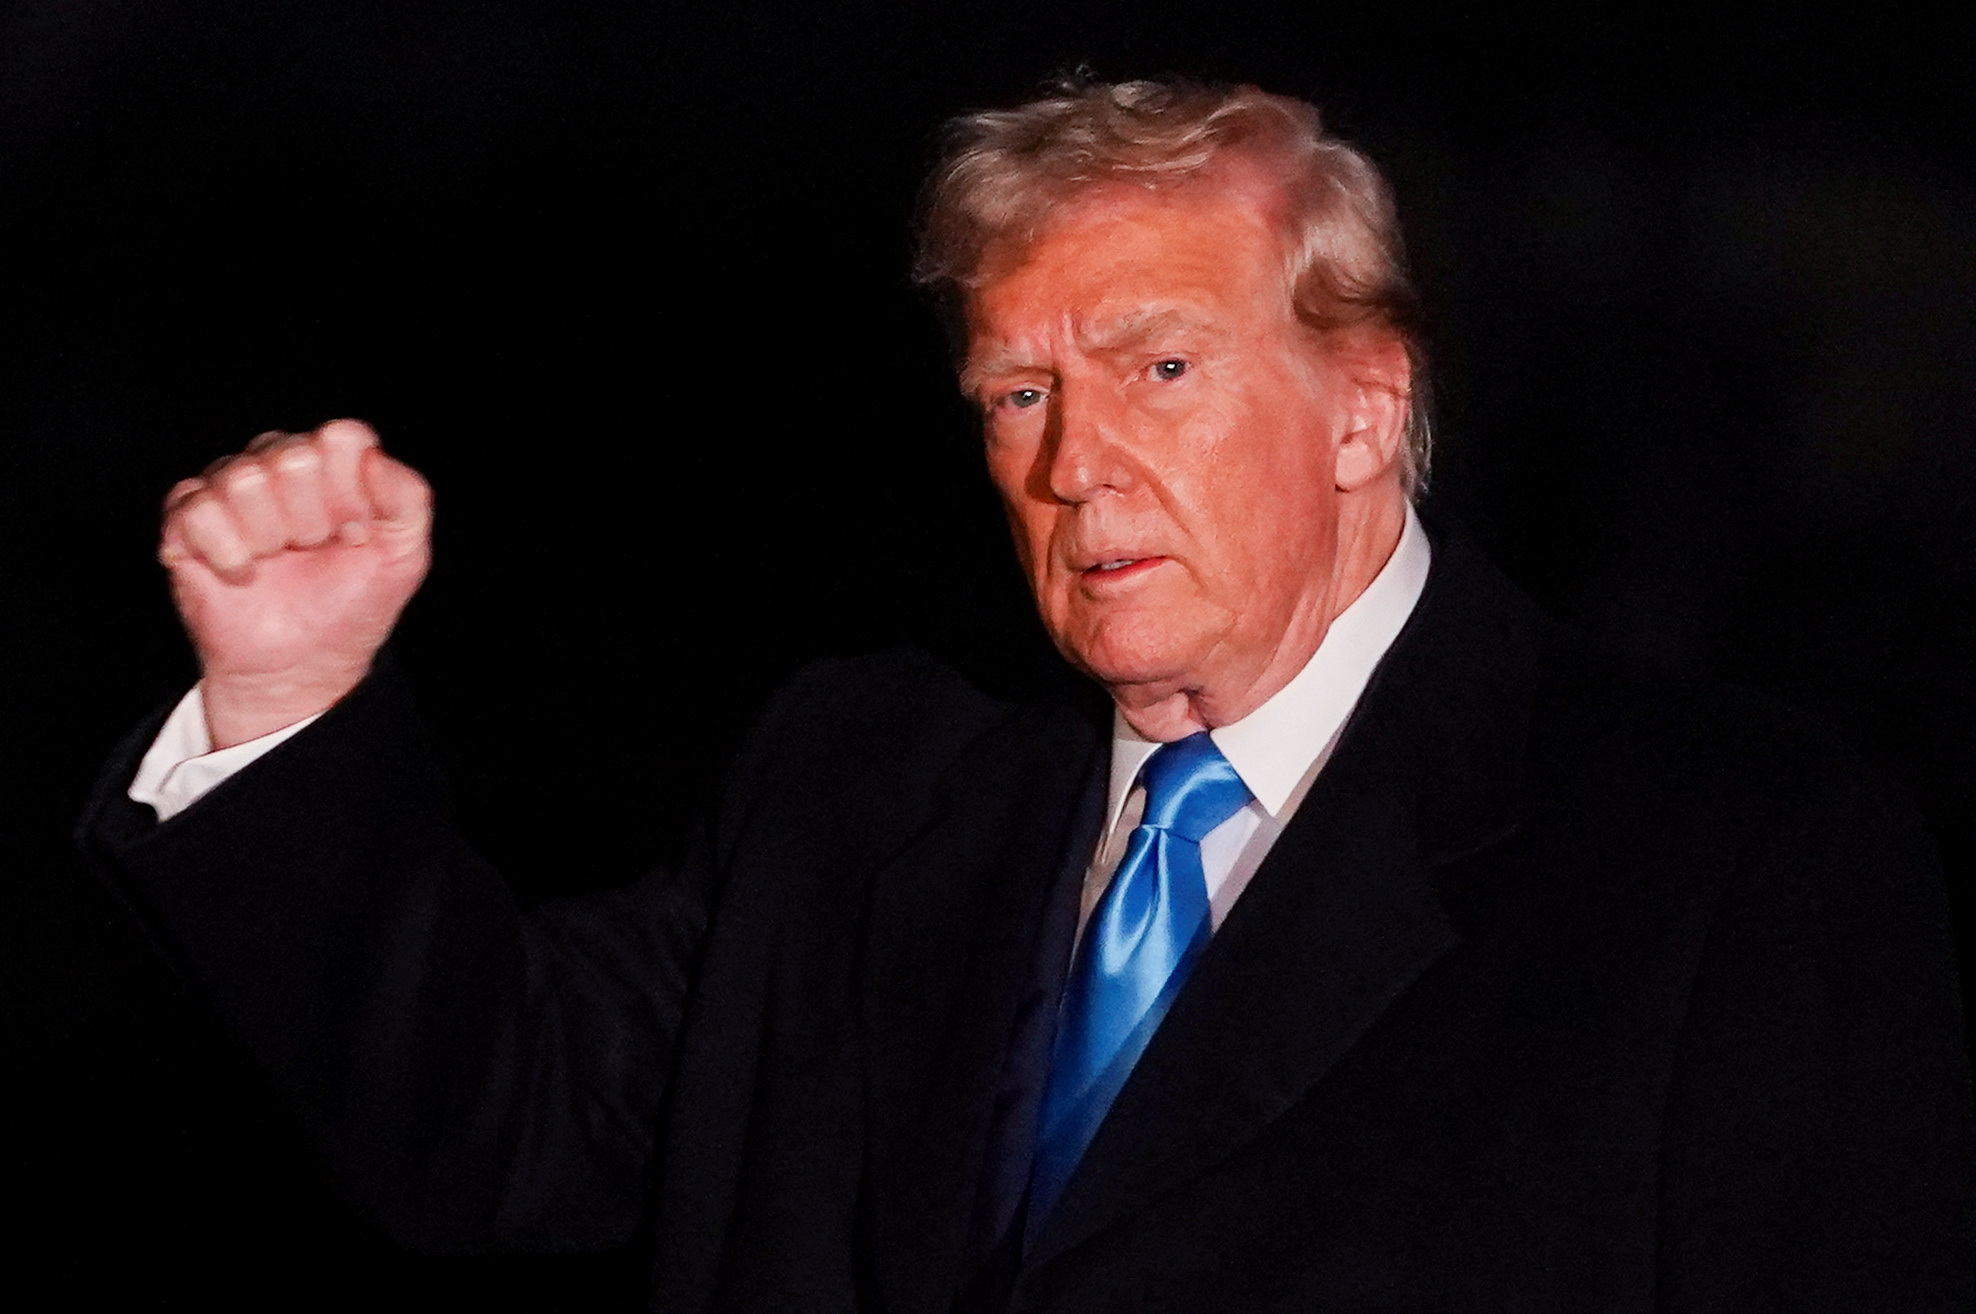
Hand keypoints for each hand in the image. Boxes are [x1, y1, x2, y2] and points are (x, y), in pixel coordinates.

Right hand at [161, 420, 431, 747]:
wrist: (303, 664)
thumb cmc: (353, 605)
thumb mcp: (404, 554)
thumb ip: (408, 496)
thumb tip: (371, 455)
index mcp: (333, 464)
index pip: (340, 438)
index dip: (350, 491)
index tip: (354, 535)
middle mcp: (278, 464)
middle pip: (291, 456)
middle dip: (311, 520)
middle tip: (311, 551)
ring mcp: (230, 488)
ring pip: (242, 480)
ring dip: (269, 537)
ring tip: (277, 562)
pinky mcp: (187, 520)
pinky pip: (199, 510)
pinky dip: (228, 554)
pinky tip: (244, 575)